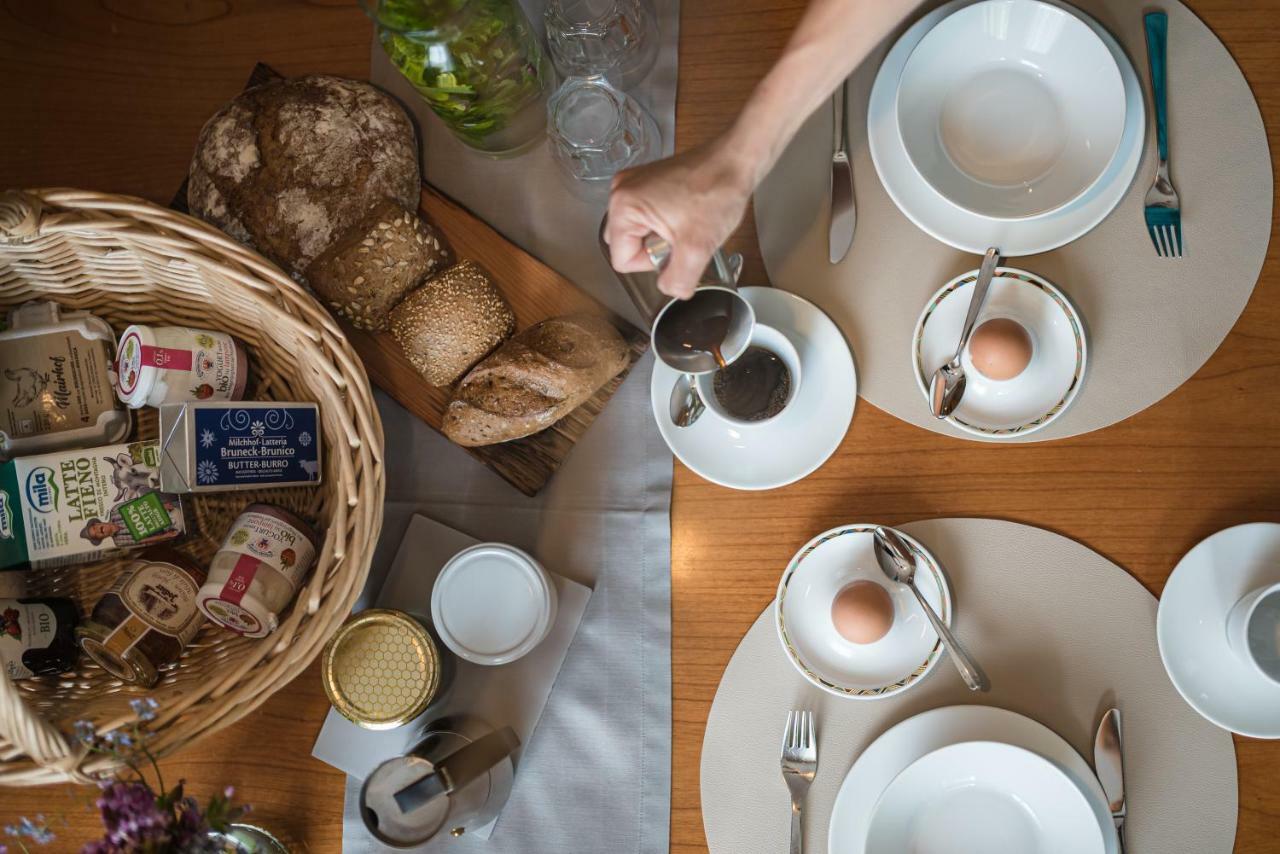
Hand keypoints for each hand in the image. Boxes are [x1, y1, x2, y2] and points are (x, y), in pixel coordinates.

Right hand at [605, 142, 753, 298]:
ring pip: (639, 233)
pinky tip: (687, 214)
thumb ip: (677, 281)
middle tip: (682, 234)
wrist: (736, 162)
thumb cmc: (717, 191)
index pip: (623, 261)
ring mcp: (635, 184)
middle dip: (655, 250)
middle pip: (628, 246)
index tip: (675, 245)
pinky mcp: (649, 182)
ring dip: (662, 237)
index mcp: (623, 206)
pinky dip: (667, 223)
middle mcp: (621, 191)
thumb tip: (670, 290)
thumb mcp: (697, 248)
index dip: (652, 262)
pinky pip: (649, 218)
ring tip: (686, 222)